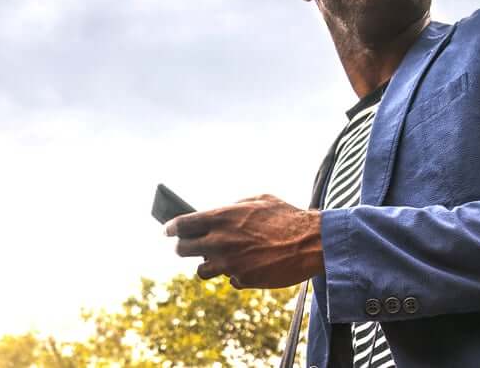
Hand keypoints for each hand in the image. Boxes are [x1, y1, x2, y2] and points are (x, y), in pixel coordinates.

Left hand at [164, 194, 322, 288]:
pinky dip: (236, 273)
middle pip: (182, 250)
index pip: (182, 224)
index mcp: (222, 217)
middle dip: (183, 247)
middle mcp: (220, 241)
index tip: (168, 231)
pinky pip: (230, 279)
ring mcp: (230, 263)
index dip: (171, 228)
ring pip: (202, 270)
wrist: (311, 242)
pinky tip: (251, 264)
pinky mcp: (243, 280)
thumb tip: (221, 213)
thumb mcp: (260, 200)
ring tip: (223, 257)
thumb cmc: (287, 216)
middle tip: (188, 246)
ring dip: (209, 264)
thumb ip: (235, 207)